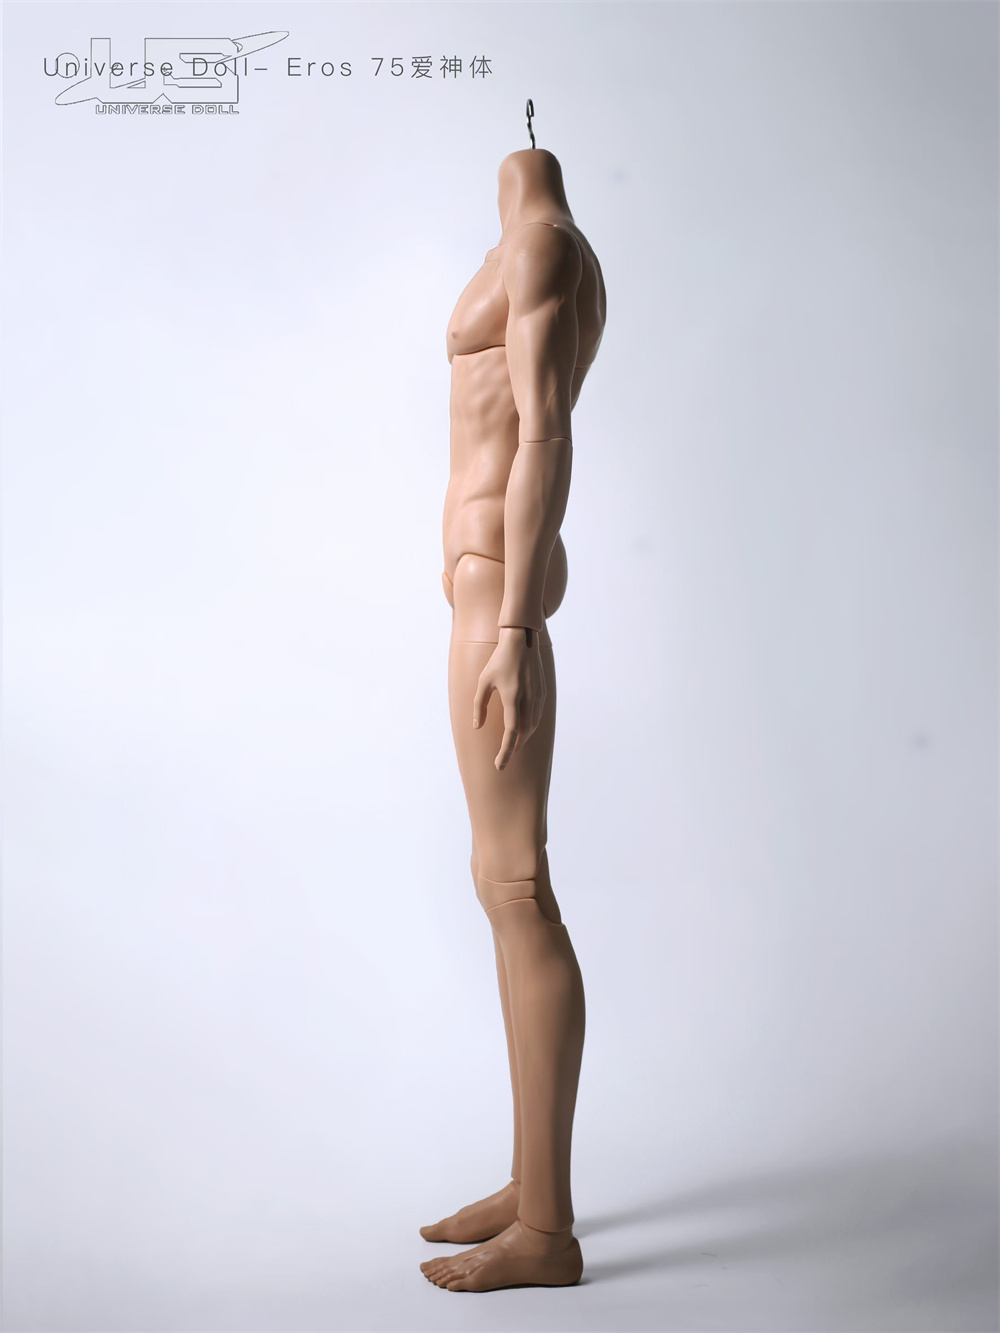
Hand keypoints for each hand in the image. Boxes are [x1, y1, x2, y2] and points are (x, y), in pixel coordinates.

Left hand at [472, 627, 546, 771]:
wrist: (521, 640)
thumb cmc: (499, 660)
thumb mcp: (483, 681)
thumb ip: (479, 705)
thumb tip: (476, 727)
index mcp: (513, 698)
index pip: (510, 732)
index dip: (505, 752)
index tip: (499, 765)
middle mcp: (528, 699)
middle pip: (523, 733)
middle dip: (513, 749)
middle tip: (504, 760)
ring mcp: (537, 696)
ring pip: (532, 726)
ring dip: (522, 739)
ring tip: (512, 747)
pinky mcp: (542, 691)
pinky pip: (537, 715)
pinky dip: (530, 727)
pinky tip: (523, 729)